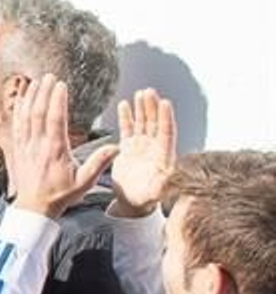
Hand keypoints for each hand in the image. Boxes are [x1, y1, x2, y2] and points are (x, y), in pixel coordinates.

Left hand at [6, 75, 118, 218]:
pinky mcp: (18, 149)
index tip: (60, 85)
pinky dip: (18, 110)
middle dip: (43, 92)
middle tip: (49, 76)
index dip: (57, 100)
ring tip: (34, 82)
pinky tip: (21, 100)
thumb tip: (117, 147)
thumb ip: (100, 163)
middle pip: (38, 112)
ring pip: (25, 116)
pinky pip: (17, 125)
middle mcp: (37, 145)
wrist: (34, 207)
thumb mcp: (84, 182)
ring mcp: (25, 146)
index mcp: (54, 150)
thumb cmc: (59, 195)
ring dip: (30, 98)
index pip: (54, 119)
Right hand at [110, 89, 176, 218]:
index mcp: (163, 155)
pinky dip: (126, 116)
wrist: (132, 202)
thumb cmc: (144, 198)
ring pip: (143, 122)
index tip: (165, 103)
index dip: (166, 118)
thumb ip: (162, 185)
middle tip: (150, 92)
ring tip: (141, 94)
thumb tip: (168, 180)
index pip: (166, 132)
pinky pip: (128, 128)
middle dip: (153, 107)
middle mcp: (154, 147)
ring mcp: (142, 146)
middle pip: (155, 122)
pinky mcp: (128, 147)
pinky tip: (124, 105)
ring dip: (142, 108)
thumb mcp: (154, 192)